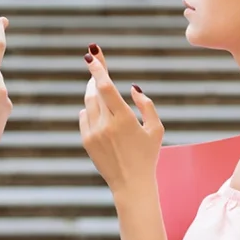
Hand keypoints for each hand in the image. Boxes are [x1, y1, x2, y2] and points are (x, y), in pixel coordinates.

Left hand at [80, 45, 163, 194]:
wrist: (131, 183)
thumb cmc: (148, 154)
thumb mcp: (156, 129)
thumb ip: (146, 105)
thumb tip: (132, 88)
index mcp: (124, 119)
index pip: (106, 87)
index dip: (97, 69)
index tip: (91, 55)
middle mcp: (106, 125)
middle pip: (94, 91)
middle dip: (95, 75)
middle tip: (95, 60)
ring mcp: (93, 133)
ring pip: (88, 103)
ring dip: (92, 91)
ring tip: (96, 82)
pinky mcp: (86, 141)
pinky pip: (84, 116)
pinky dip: (89, 109)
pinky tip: (96, 108)